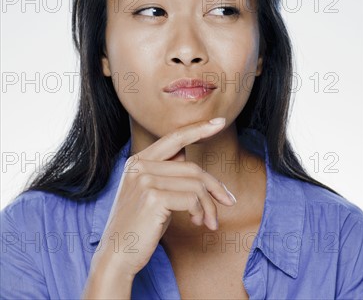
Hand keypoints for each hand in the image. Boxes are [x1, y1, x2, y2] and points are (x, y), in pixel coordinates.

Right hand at [90, 117, 235, 278]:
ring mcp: (145, 180)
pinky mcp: (154, 197)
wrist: (117, 256)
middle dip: (215, 186)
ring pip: (196, 184)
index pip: (174, 138)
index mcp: (138, 160)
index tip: (220, 122)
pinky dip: (201, 212)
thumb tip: (190, 158)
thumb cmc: (140, 226)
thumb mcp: (152, 193)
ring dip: (209, 205)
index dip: (198, 129)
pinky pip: (193, 199)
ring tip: (209, 221)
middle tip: (228, 201)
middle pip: (192, 167)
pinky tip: (196, 222)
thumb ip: (167, 172)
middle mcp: (140, 165)